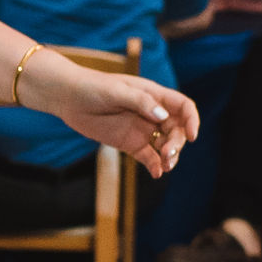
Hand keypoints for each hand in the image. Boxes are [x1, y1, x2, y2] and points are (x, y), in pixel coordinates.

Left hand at [37, 60, 200, 179]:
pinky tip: (157, 173)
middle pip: (177, 130)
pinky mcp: (131, 144)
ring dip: (170, 156)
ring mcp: (143, 130)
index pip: (183, 107)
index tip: (192, 135)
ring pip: (166, 146)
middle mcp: (153, 114)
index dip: (192, 120)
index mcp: (154, 96)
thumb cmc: (94, 87)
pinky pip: (149, 157)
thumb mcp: (117, 91)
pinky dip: (155, 166)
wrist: (69, 98)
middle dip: (178, 143)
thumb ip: (140, 102)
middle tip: (167, 154)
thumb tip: (162, 117)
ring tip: (165, 166)